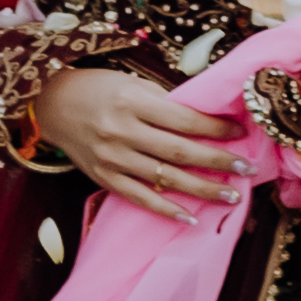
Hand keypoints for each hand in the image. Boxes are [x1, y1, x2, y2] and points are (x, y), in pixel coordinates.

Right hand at [37, 61, 243, 216]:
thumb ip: (164, 102)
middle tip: (247, 169)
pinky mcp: (104, 178)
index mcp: (132, 101)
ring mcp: (112, 158)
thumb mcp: (131, 83)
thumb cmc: (98, 89)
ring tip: (231, 195)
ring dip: (202, 189)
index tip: (241, 133)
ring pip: (165, 179)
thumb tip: (205, 119)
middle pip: (179, 151)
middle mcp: (122, 131)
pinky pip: (140, 198)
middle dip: (217, 161)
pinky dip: (165, 210)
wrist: (52, 105)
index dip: (215, 128)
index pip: (183, 119)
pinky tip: (190, 218)